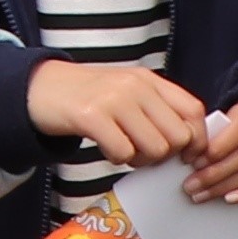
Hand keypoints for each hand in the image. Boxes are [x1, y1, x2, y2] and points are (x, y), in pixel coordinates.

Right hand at [23, 60, 204, 164]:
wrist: (39, 87)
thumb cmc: (89, 97)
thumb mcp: (128, 92)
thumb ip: (158, 109)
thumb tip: (192, 143)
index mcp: (149, 79)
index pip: (193, 111)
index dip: (198, 140)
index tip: (187, 156)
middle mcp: (135, 85)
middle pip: (178, 136)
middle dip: (165, 155)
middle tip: (143, 152)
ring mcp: (114, 99)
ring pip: (155, 148)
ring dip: (141, 159)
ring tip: (123, 149)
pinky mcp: (91, 116)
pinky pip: (123, 152)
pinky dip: (117, 159)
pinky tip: (106, 148)